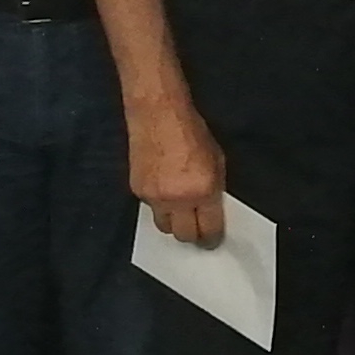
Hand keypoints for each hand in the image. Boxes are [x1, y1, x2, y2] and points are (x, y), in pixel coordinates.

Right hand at [130, 106, 227, 248]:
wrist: (158, 113)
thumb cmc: (192, 131)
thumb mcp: (216, 160)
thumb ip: (214, 190)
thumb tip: (212, 211)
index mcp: (203, 191)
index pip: (208, 230)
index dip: (212, 239)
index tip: (212, 241)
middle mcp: (178, 199)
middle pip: (184, 236)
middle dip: (191, 234)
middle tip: (196, 228)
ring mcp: (155, 197)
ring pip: (164, 226)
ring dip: (173, 222)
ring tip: (179, 209)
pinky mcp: (137, 191)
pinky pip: (150, 209)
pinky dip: (158, 204)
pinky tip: (164, 188)